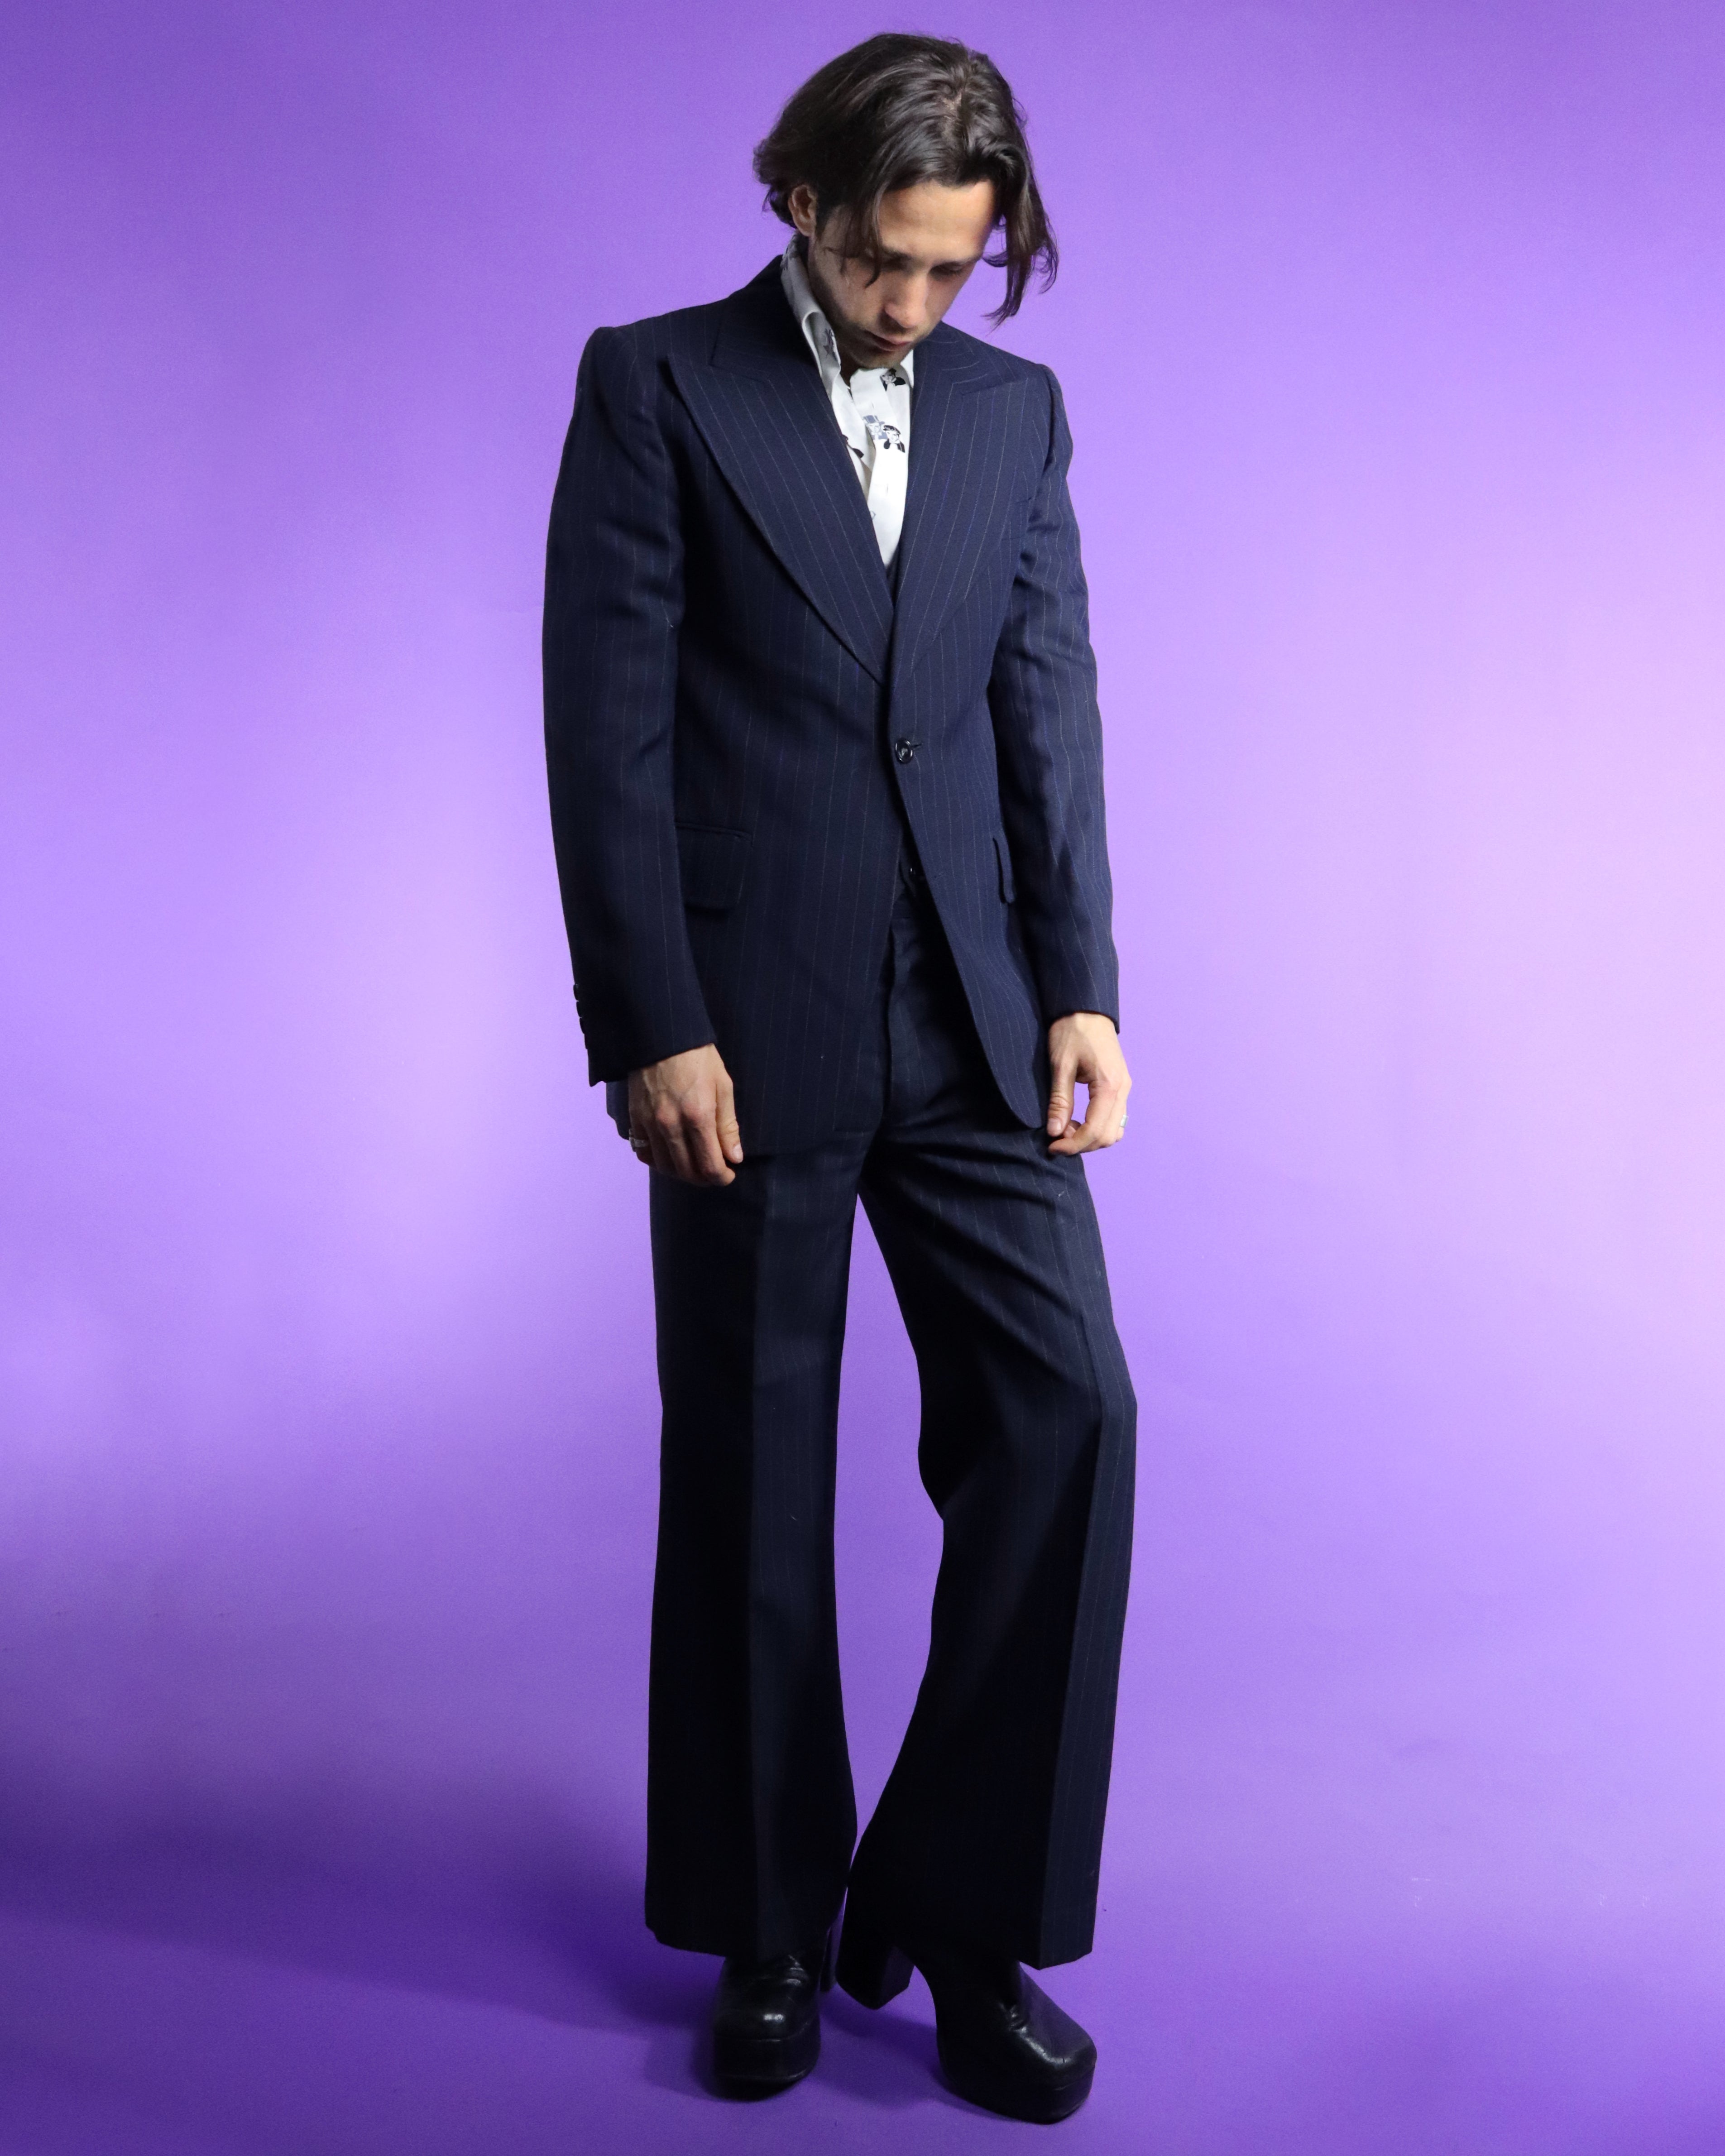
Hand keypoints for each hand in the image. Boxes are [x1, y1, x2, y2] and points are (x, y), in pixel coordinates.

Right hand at [628, 1044, 742, 1184]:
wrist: (662, 1036)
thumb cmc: (698, 1058)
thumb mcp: (723, 1087)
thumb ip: (728, 1126)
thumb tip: (734, 1157)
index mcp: (698, 1116)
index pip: (709, 1166)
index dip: (721, 1177)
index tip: (728, 1174)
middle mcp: (671, 1125)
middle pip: (686, 1172)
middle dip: (704, 1179)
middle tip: (714, 1173)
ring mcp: (649, 1123)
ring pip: (664, 1167)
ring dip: (682, 1173)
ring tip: (694, 1166)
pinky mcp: (635, 1119)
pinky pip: (644, 1152)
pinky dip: (658, 1161)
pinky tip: (670, 1156)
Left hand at [1045, 1013, 1129, 1156]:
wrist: (1086, 1008)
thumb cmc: (1071, 1031)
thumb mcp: (1060, 1065)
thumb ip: (1059, 1101)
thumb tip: (1055, 1131)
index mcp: (1109, 1086)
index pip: (1095, 1131)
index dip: (1073, 1145)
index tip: (1052, 1146)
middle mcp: (1123, 1090)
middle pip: (1108, 1136)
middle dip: (1082, 1144)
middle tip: (1056, 1137)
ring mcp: (1124, 1089)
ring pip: (1114, 1130)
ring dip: (1090, 1137)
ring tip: (1065, 1128)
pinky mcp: (1120, 1086)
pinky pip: (1114, 1118)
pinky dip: (1097, 1127)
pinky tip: (1077, 1120)